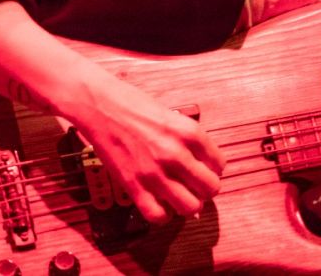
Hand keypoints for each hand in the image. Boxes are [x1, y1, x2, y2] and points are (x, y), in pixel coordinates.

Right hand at [0, 2, 224, 226]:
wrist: (101, 106)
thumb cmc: (136, 106)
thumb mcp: (175, 116)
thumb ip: (190, 139)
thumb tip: (201, 161)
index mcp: (191, 133)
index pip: (220, 165)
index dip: (213, 170)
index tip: (204, 169)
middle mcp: (176, 154)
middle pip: (210, 188)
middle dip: (206, 189)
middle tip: (195, 185)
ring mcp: (154, 172)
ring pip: (189, 206)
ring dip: (188, 204)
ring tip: (180, 196)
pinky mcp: (132, 184)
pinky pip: (157, 215)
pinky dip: (162, 215)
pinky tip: (160, 205)